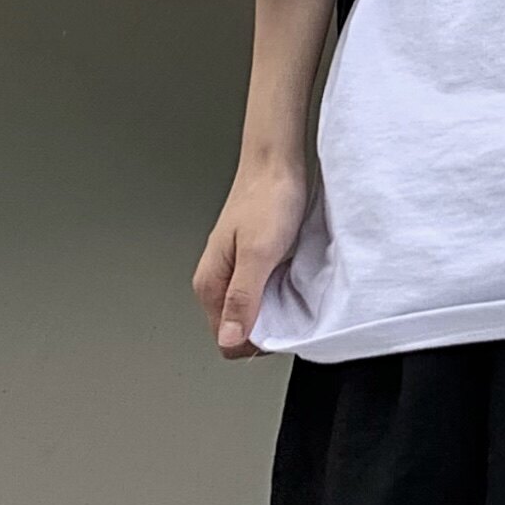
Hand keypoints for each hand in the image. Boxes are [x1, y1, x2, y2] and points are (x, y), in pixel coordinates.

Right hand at [194, 151, 308, 358]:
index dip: (257, 342)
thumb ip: (242, 298)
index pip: (227, 340)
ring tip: (293, 286)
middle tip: (292, 303)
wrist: (278, 163)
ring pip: (257, 314)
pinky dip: (284, 295)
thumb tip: (229, 337)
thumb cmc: (267, 198)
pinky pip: (268, 296)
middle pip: (242, 330)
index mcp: (210, 283)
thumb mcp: (258, 254)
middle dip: (269, 328)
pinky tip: (295, 279)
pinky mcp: (255, 265)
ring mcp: (237, 274)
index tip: (280, 325)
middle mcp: (219, 281)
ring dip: (278, 311)